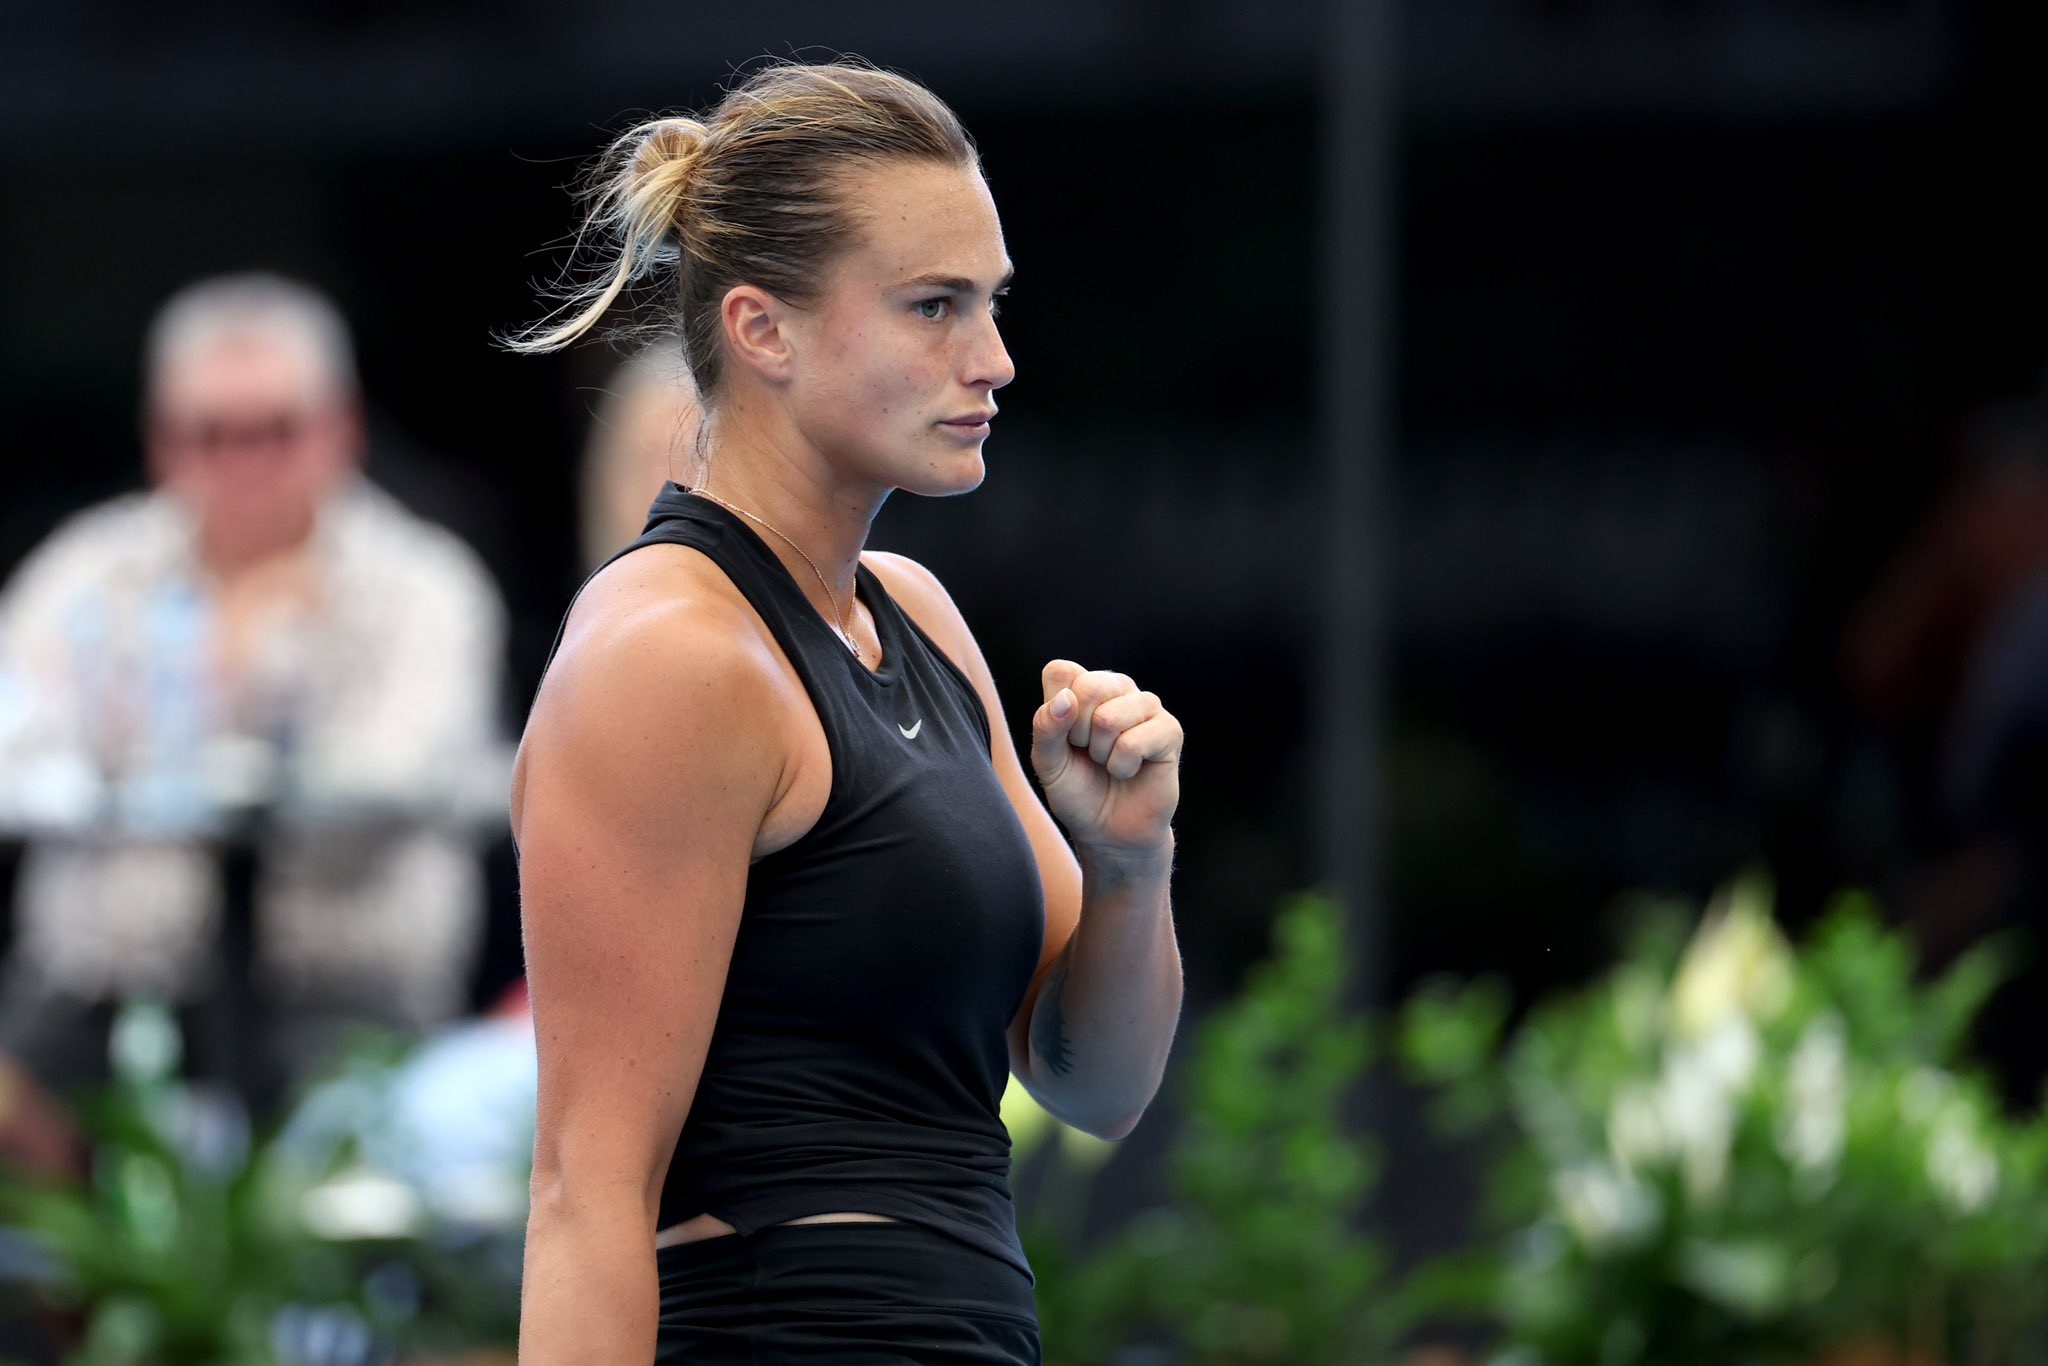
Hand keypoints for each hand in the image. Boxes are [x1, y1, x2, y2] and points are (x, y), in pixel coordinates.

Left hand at [1029, 660, 1181, 860]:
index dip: (1055, 710)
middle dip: (1078, 734)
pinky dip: (1122, 766)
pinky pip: (1133, 741)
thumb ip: (1046, 728)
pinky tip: (1129, 771)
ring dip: (1102, 753)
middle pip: (1088, 687)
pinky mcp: (1169, 730)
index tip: (1064, 738)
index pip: (1060, 671)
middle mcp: (1117, 688)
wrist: (1109, 831)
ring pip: (1109, 717)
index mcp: (1084, 687)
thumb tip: (1065, 699)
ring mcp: (1146, 706)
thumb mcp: (1047, 763)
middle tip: (1089, 754)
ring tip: (1109, 763)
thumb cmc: (1078, 792)